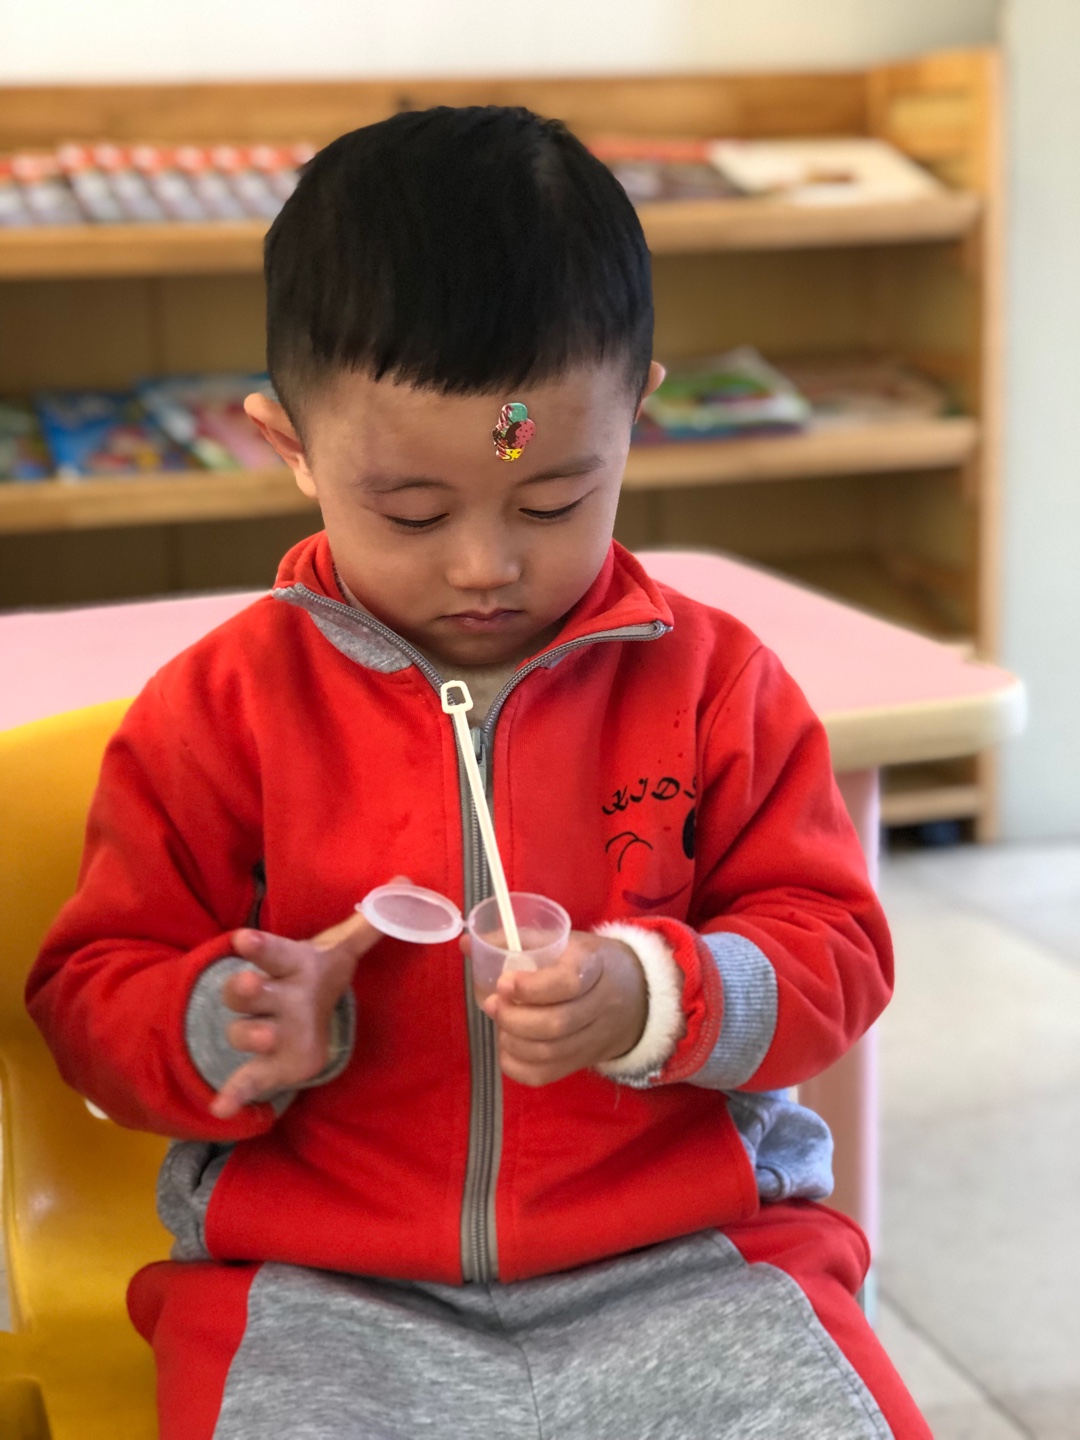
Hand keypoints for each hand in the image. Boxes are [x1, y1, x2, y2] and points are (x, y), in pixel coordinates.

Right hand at [208, 909, 382, 1118]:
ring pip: (244, 1031)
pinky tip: (224, 1107)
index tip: (244, 938)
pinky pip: (242, 1081)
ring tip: (265, 1038)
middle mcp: (268, 997)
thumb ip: (371, 921)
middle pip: (244, 989)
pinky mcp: (263, 1067)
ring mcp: (261, 1031)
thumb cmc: (316, 974)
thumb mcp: (342, 949)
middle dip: (244, 987)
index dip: (258, 946)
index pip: (270, 951)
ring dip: (250, 1034)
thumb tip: (405, 881)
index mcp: (287, 966)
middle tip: (248, 983)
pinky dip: (232, 1095)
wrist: (293, 1015)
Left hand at [479, 932, 647, 1086]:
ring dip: (513, 1041)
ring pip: (551, 1053)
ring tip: (500, 1024)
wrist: (635, 994)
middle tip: (493, 1004)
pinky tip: (508, 1047)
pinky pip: (547, 1075)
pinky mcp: (583, 1061)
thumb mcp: (560, 940)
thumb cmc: (587, 961)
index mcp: (594, 965)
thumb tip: (465, 943)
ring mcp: (594, 1038)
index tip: (503, 982)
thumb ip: (513, 940)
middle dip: (514, 1018)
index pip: (567, 983)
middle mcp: (600, 1005)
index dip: (531, 988)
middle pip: (557, 1024)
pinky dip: (518, 1066)